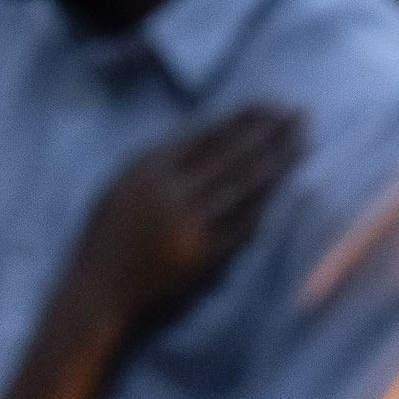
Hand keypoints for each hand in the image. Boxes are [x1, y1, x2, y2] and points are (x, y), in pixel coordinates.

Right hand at [83, 105, 303, 325]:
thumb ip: (162, 159)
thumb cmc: (108, 235)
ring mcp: (189, 228)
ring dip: (278, 164)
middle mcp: (170, 194)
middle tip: (301, 115)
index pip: (208, 134)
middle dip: (271, 133)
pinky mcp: (203, 260)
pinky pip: (243, 227)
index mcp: (149, 169)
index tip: (271, 104)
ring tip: (302, 143)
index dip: (244, 118)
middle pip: (233, 156)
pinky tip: (284, 188)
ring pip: (244, 189)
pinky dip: (265, 205)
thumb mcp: (123, 184)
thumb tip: (212, 132)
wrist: (96, 293)